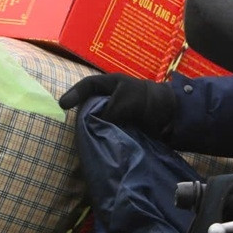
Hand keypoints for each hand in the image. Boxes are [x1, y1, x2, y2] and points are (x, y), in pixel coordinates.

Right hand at [58, 73, 177, 135]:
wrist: (169, 115)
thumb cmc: (147, 99)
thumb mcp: (127, 98)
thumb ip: (110, 109)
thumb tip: (98, 125)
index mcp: (108, 86)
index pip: (87, 86)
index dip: (74, 93)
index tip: (63, 105)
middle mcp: (107, 100)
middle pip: (87, 107)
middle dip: (82, 117)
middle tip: (76, 128)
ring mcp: (112, 116)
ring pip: (95, 122)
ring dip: (91, 130)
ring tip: (85, 141)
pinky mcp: (117, 130)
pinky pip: (104, 133)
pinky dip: (101, 139)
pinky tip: (97, 146)